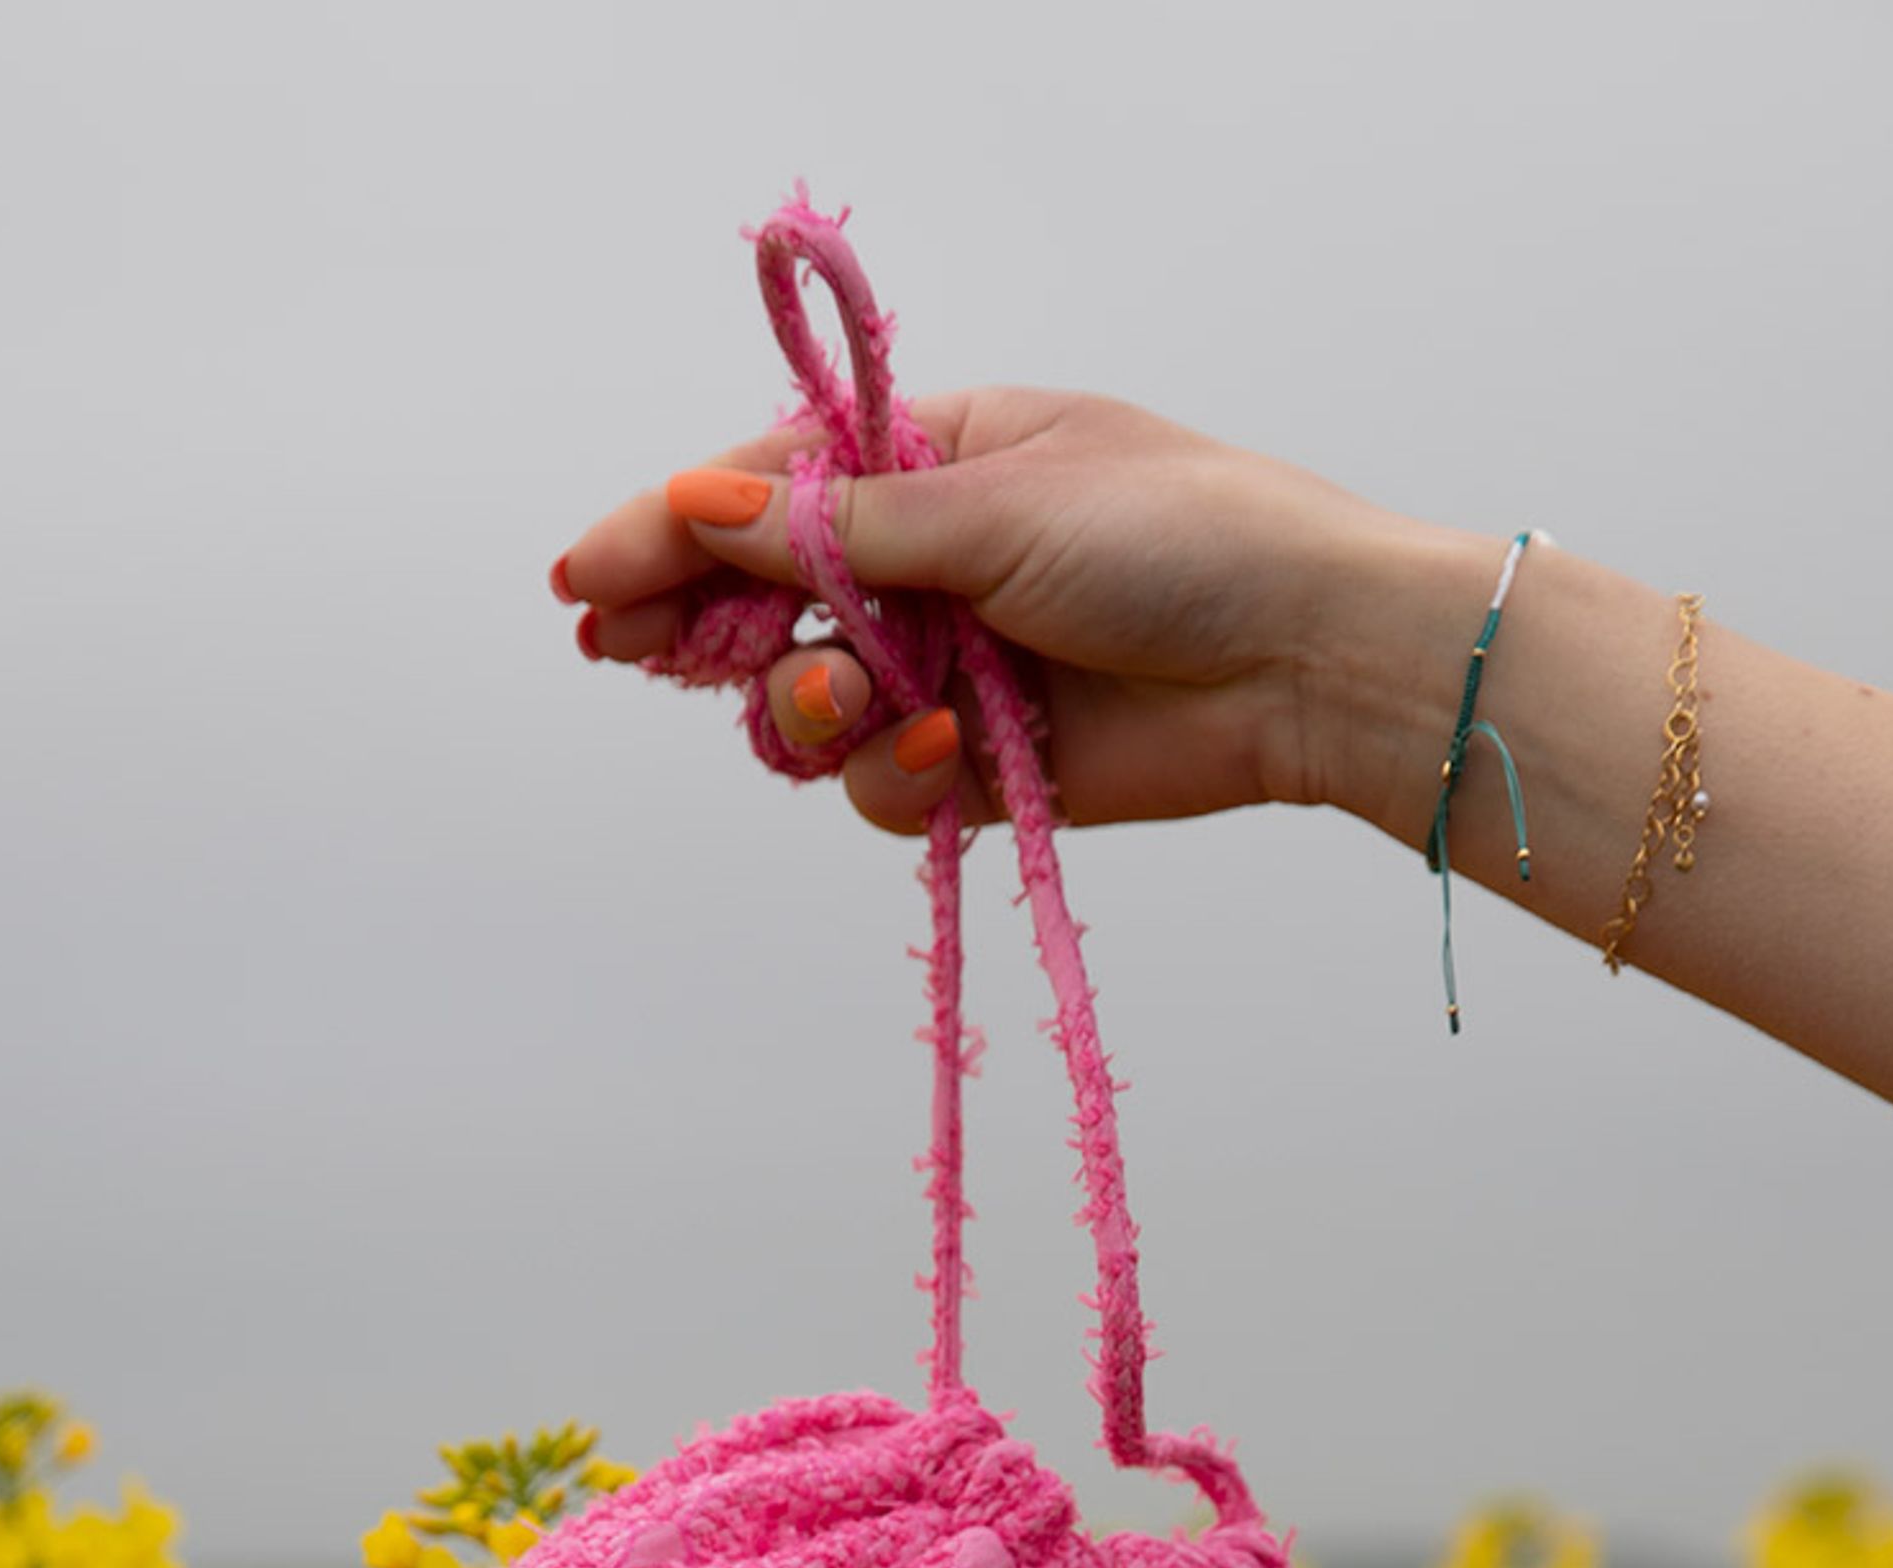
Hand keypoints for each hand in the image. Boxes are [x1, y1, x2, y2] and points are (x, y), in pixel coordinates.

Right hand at [553, 388, 1438, 835]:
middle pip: (763, 602)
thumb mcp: (996, 503)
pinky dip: (895, 773)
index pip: (768, 488)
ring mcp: (951, 666)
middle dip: (702, 629)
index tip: (588, 580)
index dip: (670, 532)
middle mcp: (931, 561)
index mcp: (936, 458)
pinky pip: (882, 783)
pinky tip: (946, 751)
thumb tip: (704, 504)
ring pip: (811, 708)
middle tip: (638, 654)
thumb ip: (842, 526)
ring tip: (850, 701)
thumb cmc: (1185, 539)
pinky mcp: (982, 764)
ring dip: (808, 710)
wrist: (1304, 659)